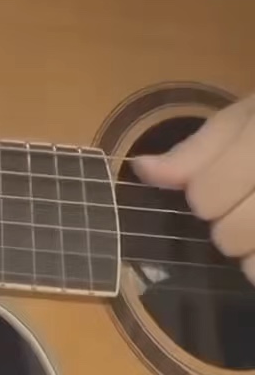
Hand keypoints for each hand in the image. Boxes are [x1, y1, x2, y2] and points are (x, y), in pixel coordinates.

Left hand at [134, 94, 254, 283]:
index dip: (203, 193)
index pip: (205, 195)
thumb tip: (141, 170)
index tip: (216, 183)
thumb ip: (195, 150)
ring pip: (253, 267)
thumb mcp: (245, 119)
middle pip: (229, 236)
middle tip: (245, 203)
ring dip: (251, 253)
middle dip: (228, 226)